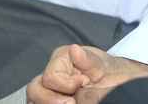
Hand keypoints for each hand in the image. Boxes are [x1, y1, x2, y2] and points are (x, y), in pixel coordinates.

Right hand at [27, 44, 147, 103]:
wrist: (114, 84)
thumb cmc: (108, 72)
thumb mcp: (103, 65)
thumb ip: (88, 60)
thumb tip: (74, 50)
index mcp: (62, 58)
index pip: (50, 77)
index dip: (66, 85)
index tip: (83, 83)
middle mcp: (50, 72)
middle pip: (34, 90)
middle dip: (51, 100)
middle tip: (72, 102)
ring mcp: (46, 88)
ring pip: (34, 100)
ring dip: (50, 103)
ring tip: (72, 102)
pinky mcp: (48, 99)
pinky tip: (67, 102)